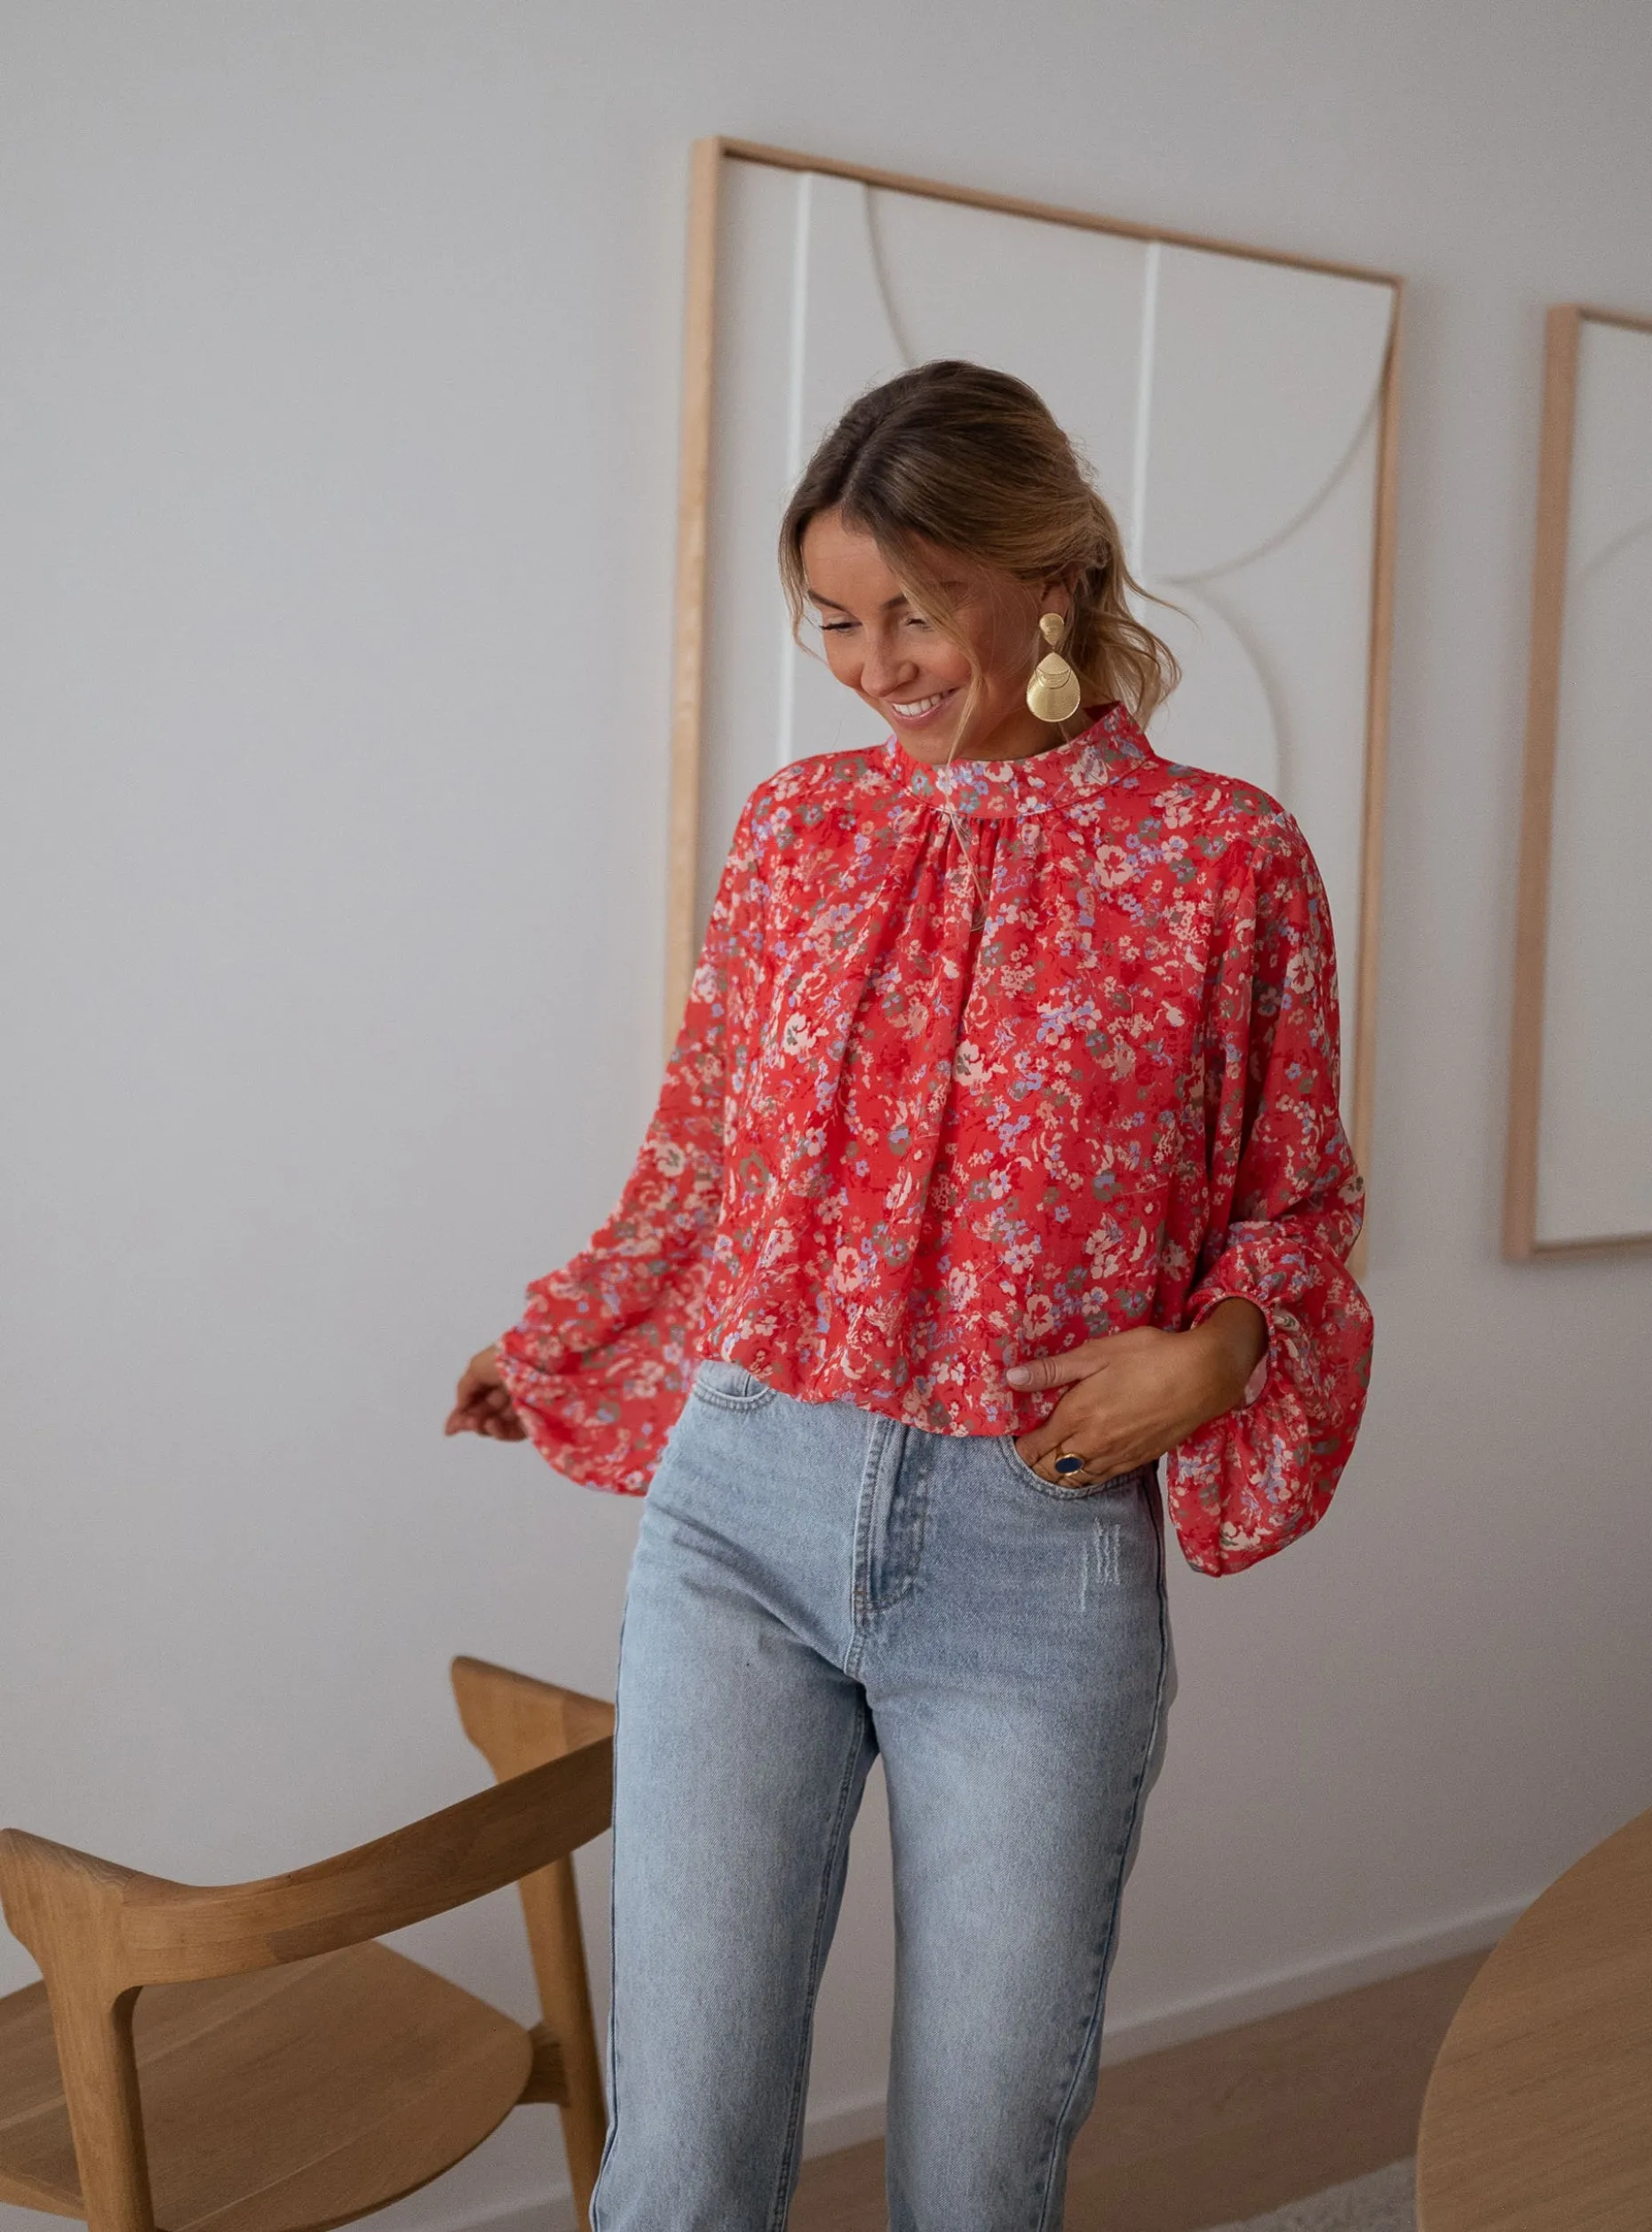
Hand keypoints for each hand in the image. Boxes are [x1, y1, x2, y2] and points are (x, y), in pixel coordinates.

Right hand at [444, 1344, 527, 1439]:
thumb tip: (460, 1409)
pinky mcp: (535, 1418)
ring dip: (483, 1427)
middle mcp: (508, 1390)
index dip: (462, 1415)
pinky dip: (501, 1432)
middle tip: (466, 1423)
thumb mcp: (476, 1368)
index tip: (449, 1430)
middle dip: (471, 1421)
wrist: (538, 1361)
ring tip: (477, 1423)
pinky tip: (491, 1425)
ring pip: (498, 1424)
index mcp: (496, 1375)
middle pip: (485, 1414)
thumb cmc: (504, 1360)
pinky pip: (515, 1431)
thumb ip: (464, 1389)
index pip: (476, 1400)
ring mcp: (522, 1405)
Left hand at [1008, 1299, 1266, 1486]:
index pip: (1035, 1446)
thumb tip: (1011, 1377)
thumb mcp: (1097, 1353)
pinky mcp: (1140, 1460)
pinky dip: (1086, 1475)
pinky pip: (1102, 1477)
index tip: (1016, 1438)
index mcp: (1077, 1416)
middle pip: (1052, 1468)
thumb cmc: (1149, 1356)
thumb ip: (1052, 1370)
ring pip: (1076, 1477)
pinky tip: (1084, 1466)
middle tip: (1030, 1451)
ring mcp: (1118, 1456)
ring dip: (1059, 1472)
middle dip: (1036, 1462)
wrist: (1205, 1375)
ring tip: (1051, 1462)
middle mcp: (1093, 1443)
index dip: (1021, 1446)